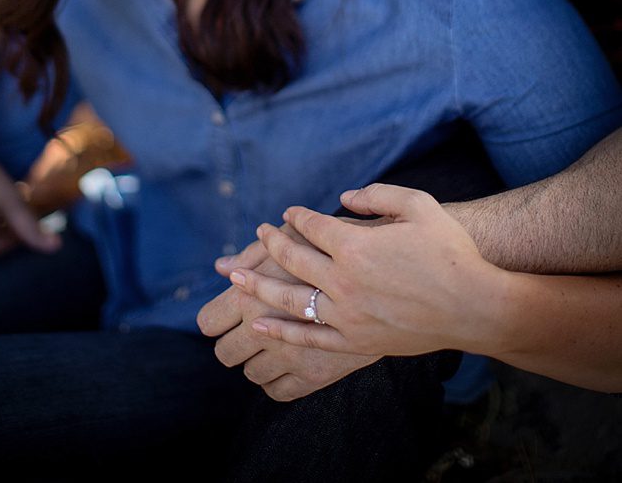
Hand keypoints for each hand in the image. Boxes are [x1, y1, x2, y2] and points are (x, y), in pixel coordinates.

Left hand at [198, 223, 376, 400]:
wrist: (417, 279)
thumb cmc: (353, 246)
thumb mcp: (302, 235)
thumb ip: (257, 253)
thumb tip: (221, 269)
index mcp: (258, 291)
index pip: (209, 320)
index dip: (215, 317)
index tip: (228, 312)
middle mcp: (272, 327)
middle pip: (225, 353)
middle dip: (230, 341)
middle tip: (242, 329)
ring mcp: (296, 355)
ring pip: (252, 374)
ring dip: (254, 360)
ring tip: (264, 345)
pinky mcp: (321, 373)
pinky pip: (281, 390)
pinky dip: (275, 381)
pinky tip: (282, 364)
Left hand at [236, 183, 506, 357]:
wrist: (478, 307)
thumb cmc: (451, 252)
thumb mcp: (419, 206)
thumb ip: (377, 195)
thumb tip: (343, 196)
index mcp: (355, 244)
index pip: (310, 226)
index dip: (296, 217)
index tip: (289, 214)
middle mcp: (344, 279)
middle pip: (292, 259)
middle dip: (270, 243)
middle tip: (259, 233)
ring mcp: (347, 313)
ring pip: (290, 300)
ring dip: (258, 287)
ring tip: (235, 278)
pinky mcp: (356, 340)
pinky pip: (309, 337)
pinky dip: (281, 331)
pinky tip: (258, 323)